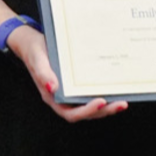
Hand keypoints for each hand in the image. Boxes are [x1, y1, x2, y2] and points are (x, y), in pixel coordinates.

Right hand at [4, 26, 123, 121]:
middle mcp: (62, 98)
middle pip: (85, 113)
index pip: (70, 113)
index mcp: (52, 97)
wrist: (32, 42)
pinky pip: (90, 93)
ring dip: (107, 106)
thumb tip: (52, 88)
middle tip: (121, 104)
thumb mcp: (37, 59)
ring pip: (90, 105)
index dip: (87, 111)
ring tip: (122, 101)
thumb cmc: (34, 50)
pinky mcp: (76, 84)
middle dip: (104, 111)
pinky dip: (104, 94)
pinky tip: (115, 89)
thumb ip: (43, 73)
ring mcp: (70, 92)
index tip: (101, 102)